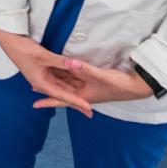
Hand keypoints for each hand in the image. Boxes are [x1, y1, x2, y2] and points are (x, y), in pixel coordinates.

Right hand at [0, 29, 93, 116]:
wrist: (11, 42)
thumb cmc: (23, 50)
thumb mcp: (44, 56)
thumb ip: (61, 61)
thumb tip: (76, 64)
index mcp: (41, 84)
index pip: (63, 96)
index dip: (77, 102)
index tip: (88, 108)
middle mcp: (43, 83)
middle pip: (63, 95)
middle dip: (77, 102)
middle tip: (90, 111)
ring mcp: (44, 77)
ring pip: (62, 86)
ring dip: (74, 93)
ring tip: (87, 99)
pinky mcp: (44, 70)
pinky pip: (59, 77)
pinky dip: (68, 80)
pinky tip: (77, 83)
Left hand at [30, 58, 154, 110]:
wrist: (135, 86)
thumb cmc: (119, 85)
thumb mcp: (101, 76)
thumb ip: (84, 68)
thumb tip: (69, 62)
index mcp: (83, 96)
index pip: (61, 99)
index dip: (47, 101)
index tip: (34, 105)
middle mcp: (83, 92)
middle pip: (61, 89)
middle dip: (47, 88)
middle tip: (31, 84)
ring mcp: (87, 86)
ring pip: (67, 82)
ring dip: (55, 79)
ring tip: (41, 75)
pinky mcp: (92, 80)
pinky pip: (75, 77)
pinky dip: (67, 73)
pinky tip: (61, 69)